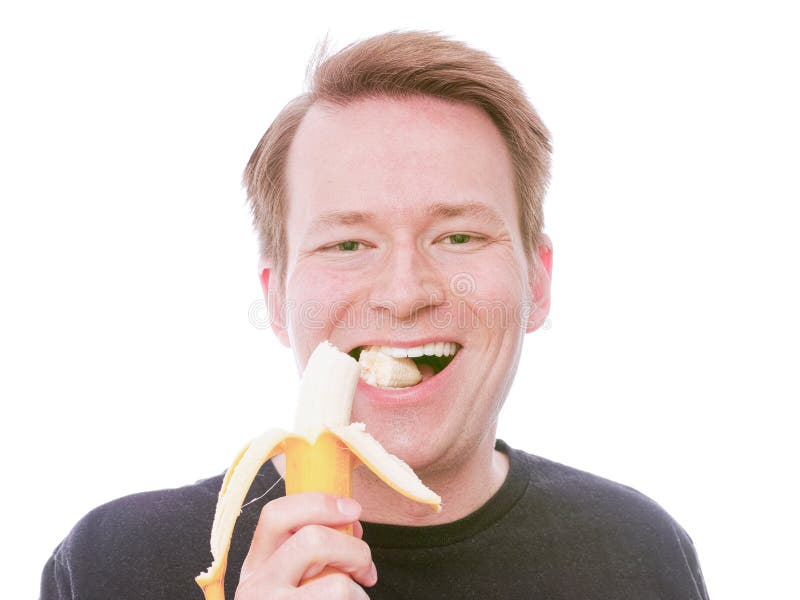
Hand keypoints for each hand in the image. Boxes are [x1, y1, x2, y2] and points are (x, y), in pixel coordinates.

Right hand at [235, 492, 376, 598]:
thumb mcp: (287, 580)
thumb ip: (310, 551)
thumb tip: (352, 524)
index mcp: (255, 566)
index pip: (276, 515)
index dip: (320, 503)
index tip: (353, 509)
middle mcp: (256, 588)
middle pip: (313, 541)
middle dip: (354, 548)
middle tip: (365, 567)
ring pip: (336, 586)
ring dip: (358, 592)